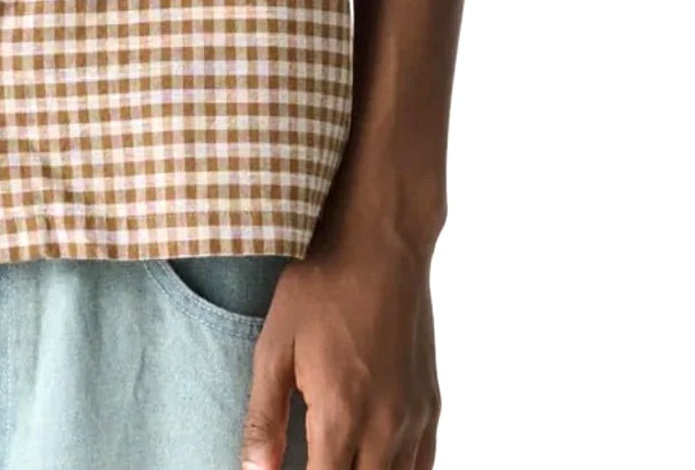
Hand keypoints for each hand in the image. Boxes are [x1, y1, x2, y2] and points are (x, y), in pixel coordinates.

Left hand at [239, 219, 439, 469]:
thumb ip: (264, 417)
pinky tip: (374, 463)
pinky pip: (424, 467)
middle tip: (311, 460)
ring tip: (337, 459)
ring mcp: (414, 419)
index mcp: (340, 415)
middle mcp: (385, 428)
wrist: (378, 246)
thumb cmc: (319, 288)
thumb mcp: (274, 346)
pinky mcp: (431, 406)